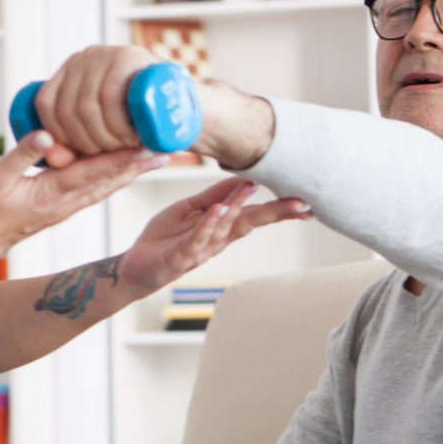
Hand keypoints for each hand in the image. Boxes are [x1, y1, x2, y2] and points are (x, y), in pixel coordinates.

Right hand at [0, 131, 165, 257]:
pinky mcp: (64, 205)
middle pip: (111, 179)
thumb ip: (23, 154)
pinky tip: (127, 170)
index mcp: (54, 193)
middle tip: (168, 149)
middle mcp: (68, 201)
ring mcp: (68, 205)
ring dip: (133, 171)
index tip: (148, 146)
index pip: (96, 171)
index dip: (124, 158)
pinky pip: (97, 189)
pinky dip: (116, 177)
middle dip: (139, 164)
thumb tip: (49, 135)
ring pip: (108, 185)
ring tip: (157, 157)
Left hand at [30, 46, 276, 171]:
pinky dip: (117, 123)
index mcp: (71, 69)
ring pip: (87, 105)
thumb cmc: (139, 125)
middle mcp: (86, 56)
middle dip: (85, 142)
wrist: (185, 108)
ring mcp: (109, 53)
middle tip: (108, 155)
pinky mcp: (132, 57)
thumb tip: (51, 157)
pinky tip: (129, 136)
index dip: (56, 136)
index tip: (74, 156)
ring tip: (122, 146)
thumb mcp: (101, 129)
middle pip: (67, 107)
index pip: (46, 103)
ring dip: (103, 136)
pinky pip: (110, 95)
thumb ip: (75, 139)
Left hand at [119, 177, 312, 297]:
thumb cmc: (165, 237)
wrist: (136, 264)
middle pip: (250, 223)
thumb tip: (243, 178)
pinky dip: (208, 225)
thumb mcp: (190, 209)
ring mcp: (201, 249)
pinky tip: (219, 210)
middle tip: (302, 205)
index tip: (306, 199)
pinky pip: (197, 239)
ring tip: (253, 188)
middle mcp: (217, 239)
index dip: (280, 207)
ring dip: (238, 207)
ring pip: (225, 228)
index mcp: (222, 226)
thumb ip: (215, 194)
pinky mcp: (181, 257)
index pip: (255, 213)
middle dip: (275, 213)